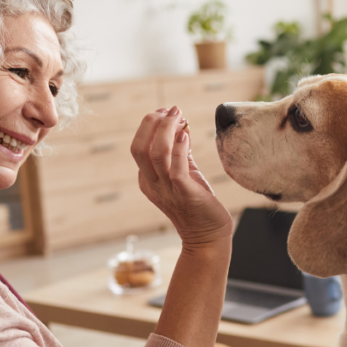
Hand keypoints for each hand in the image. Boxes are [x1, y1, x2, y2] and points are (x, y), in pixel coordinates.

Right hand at [130, 107, 233, 249]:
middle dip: (152, 123)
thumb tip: (180, 126)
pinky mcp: (185, 194)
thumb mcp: (185, 174)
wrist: (207, 236)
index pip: (139, 146)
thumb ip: (180, 152)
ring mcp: (167, 190)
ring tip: (179, 116)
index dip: (150, 125)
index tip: (166, 110)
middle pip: (139, 148)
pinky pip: (175, 169)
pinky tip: (185, 134)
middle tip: (170, 109)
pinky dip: (179, 149)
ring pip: (157, 154)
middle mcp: (152, 184)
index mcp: (147, 179)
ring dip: (167, 130)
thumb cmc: (197, 204)